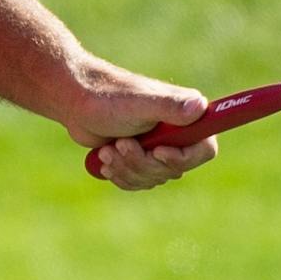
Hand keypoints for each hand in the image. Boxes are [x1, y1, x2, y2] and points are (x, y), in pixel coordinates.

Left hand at [59, 58, 216, 190]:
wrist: (75, 101)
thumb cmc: (107, 97)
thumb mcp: (140, 103)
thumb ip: (170, 107)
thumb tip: (201, 107)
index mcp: (186, 115)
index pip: (205, 149)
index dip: (183, 158)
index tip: (157, 151)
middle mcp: (177, 131)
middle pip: (175, 169)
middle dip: (143, 163)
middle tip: (120, 143)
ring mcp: (158, 146)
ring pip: (155, 178)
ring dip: (128, 169)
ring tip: (108, 149)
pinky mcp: (140, 157)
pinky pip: (139, 182)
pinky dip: (120, 175)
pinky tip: (105, 158)